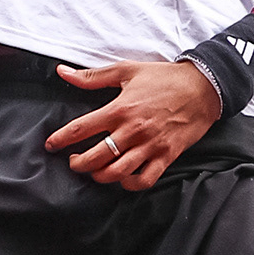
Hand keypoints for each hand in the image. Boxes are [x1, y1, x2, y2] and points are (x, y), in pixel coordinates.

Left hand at [47, 58, 221, 190]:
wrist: (202, 87)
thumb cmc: (163, 78)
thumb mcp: (126, 71)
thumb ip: (92, 76)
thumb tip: (62, 73)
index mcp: (119, 109)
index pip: (81, 129)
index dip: (61, 139)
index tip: (51, 145)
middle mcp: (132, 130)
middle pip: (95, 158)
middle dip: (78, 164)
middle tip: (73, 161)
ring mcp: (149, 146)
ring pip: (117, 172)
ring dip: (100, 176)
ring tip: (95, 171)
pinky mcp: (166, 156)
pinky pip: (144, 180)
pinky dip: (130, 184)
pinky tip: (123, 178)